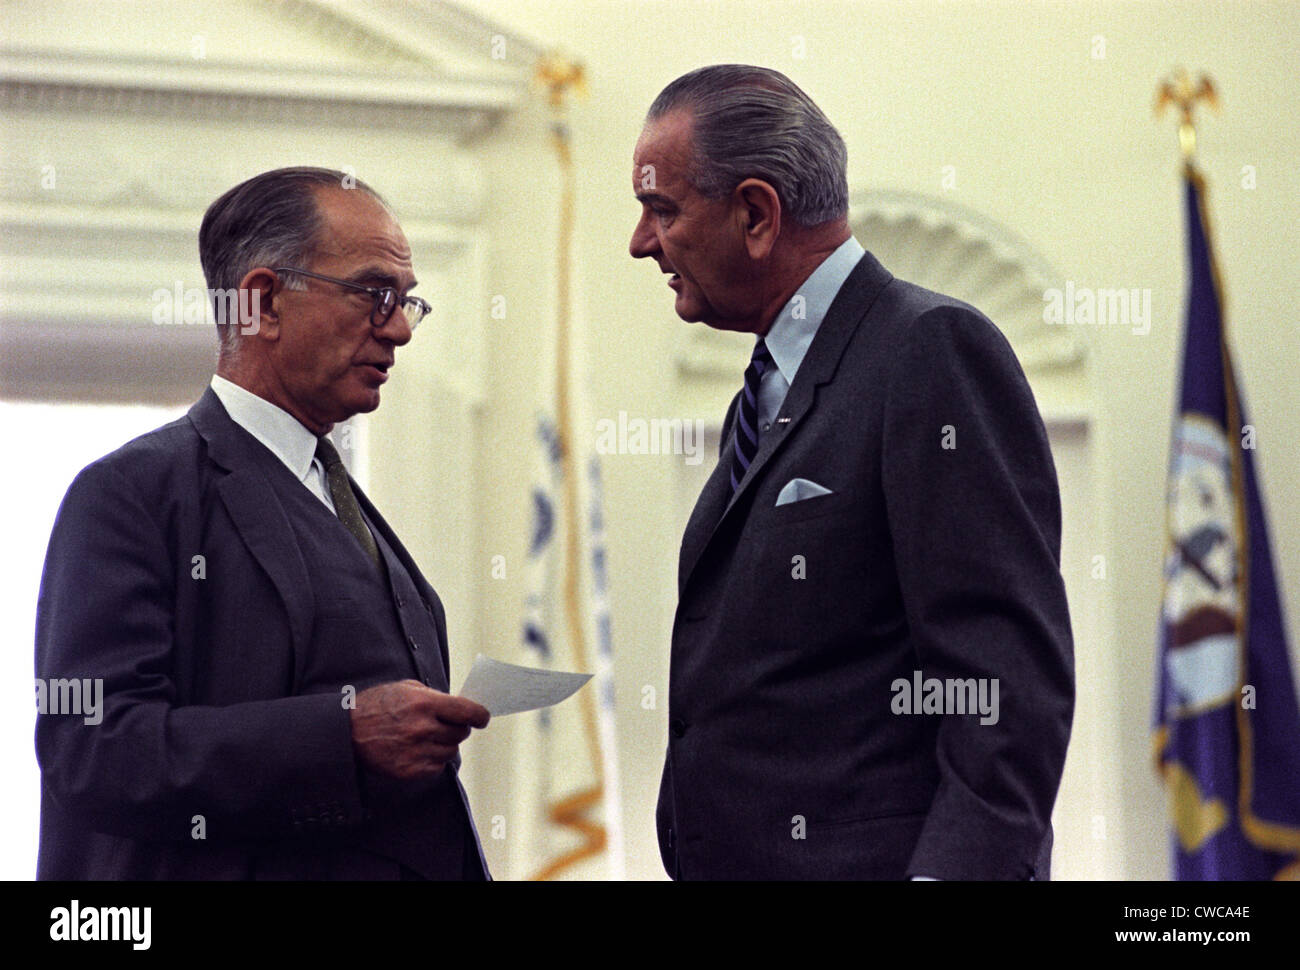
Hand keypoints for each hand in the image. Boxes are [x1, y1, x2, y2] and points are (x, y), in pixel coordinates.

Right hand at [350, 680, 489, 781]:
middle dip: (458, 728)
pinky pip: (437, 766)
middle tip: (445, 725)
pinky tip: (419, 750)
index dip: (480, 715)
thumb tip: (460, 706)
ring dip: (445, 744)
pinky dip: (433, 759)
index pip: (467, 711)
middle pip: (461, 733)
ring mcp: (416, 751)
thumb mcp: (405, 688)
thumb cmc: (376, 706)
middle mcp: (422, 728)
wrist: (346, 733)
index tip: (482, 718)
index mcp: (424, 703)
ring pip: (451, 751)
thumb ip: (435, 696)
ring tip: (427, 737)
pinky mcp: (410, 770)